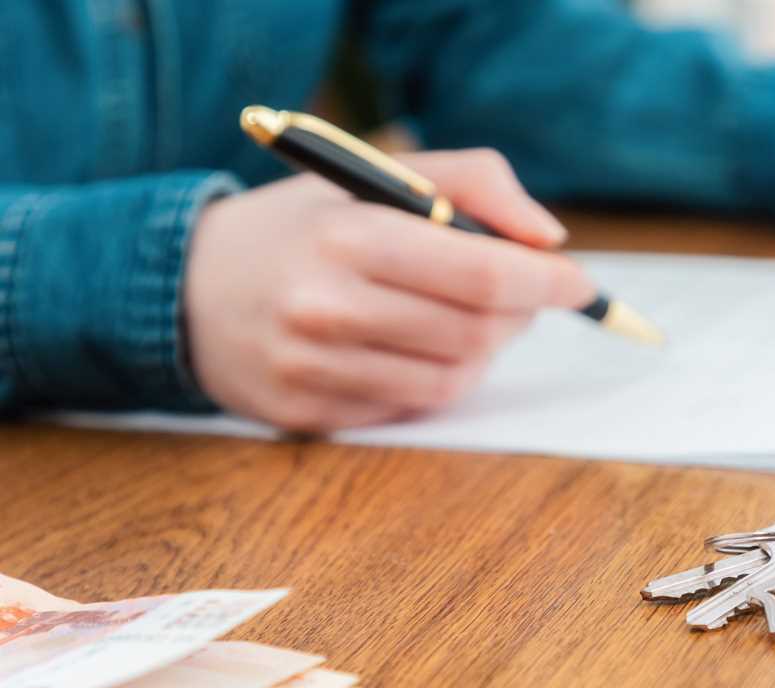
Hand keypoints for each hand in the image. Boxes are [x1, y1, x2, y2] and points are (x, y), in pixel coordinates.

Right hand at [184, 149, 591, 431]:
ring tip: (463, 318)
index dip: (548, 284)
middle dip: (519, 315)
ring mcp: (315, 370)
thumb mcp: (375, 176)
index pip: (483, 276)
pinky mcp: (309, 417)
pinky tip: (412, 348)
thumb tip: (549, 241)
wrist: (187, 291)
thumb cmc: (302, 228)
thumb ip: (473, 183)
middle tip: (520, 295)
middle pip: (477, 334)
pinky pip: (411, 409)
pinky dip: (433, 379)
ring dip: (480, 351)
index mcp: (350, 238)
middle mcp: (327, 308)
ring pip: (452, 381)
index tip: (580, 284)